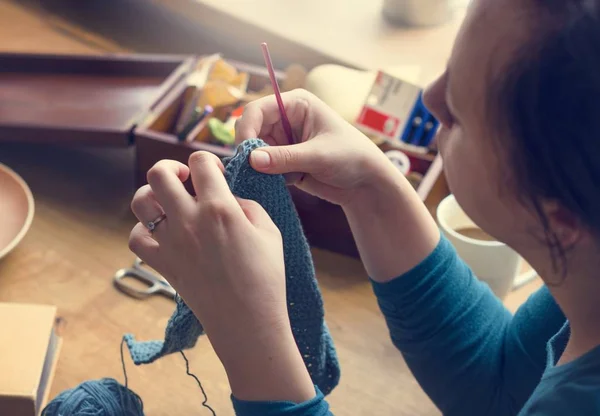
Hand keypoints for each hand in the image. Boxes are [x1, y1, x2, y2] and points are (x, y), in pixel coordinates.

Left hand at [128, 153, 314, 401]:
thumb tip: (228, 199)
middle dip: (172, 168)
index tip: (215, 174)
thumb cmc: (266, 276)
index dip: (207, 160)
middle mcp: (189, 220)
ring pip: (140, 201)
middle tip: (186, 180)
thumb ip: (246, 205)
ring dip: (153, 195)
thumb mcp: (269, 231)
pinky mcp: (162, 263)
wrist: (248, 320)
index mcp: (219, 207)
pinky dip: (145, 230)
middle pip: (159, 173)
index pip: (200, 161)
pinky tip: (163, 233)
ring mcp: (171, 242)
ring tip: (170, 203)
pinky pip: (136, 238)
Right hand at [237, 89, 439, 280]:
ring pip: (254, 151)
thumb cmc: (351, 157)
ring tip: (266, 181)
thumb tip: (252, 159)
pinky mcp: (283, 161)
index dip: (246, 128)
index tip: (245, 152)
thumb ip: (285, 157)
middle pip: (250, 129)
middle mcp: (285, 120)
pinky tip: (272, 186)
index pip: (257, 109)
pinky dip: (262, 177)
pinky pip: (262, 168)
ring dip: (255, 166)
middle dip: (249, 150)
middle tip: (251, 171)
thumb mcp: (319, 156)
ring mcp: (283, 141)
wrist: (366, 184)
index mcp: (296, 104)